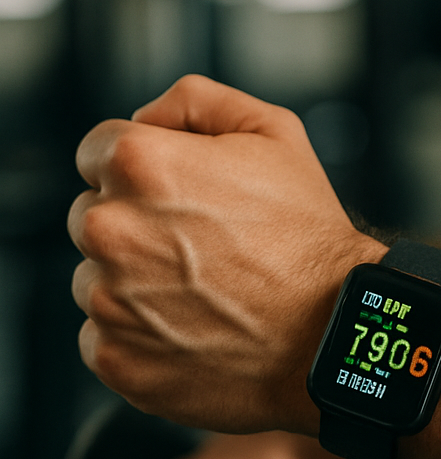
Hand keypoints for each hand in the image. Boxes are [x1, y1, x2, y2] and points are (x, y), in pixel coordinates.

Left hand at [68, 75, 384, 433]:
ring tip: (200, 288)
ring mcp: (107, 300)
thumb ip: (194, 100)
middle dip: (135, 222)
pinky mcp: (113, 358)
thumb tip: (144, 116)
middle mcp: (110, 229)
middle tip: (200, 243)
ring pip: (95, 276)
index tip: (179, 192)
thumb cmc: (306, 234)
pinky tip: (191, 326)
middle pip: (92, 214)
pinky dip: (137, 335)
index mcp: (139, 164)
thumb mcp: (273, 131)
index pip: (96, 150)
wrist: (331, 328)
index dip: (143, 166)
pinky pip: (101, 335)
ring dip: (132, 280)